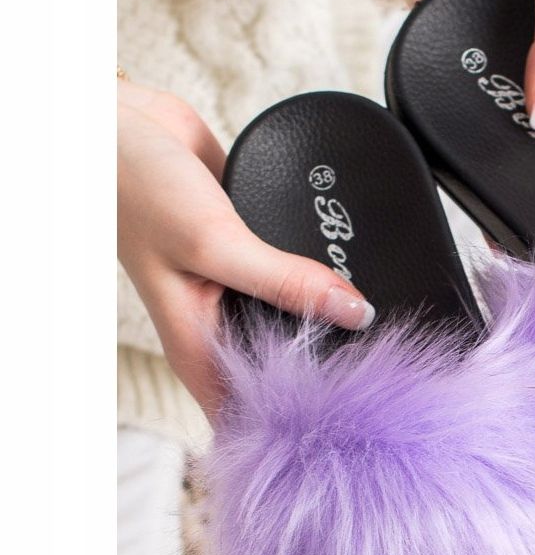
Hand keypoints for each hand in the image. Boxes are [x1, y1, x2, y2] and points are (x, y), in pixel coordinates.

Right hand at [118, 80, 374, 416]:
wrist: (120, 123)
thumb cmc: (139, 190)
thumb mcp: (213, 243)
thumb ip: (284, 280)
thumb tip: (353, 311)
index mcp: (198, 340)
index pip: (248, 409)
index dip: (293, 426)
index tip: (349, 430)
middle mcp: (221, 317)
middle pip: (284, 364)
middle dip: (328, 373)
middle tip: (389, 385)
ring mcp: (241, 281)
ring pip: (298, 314)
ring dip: (335, 319)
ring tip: (394, 338)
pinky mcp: (257, 243)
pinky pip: (301, 269)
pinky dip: (328, 272)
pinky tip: (365, 276)